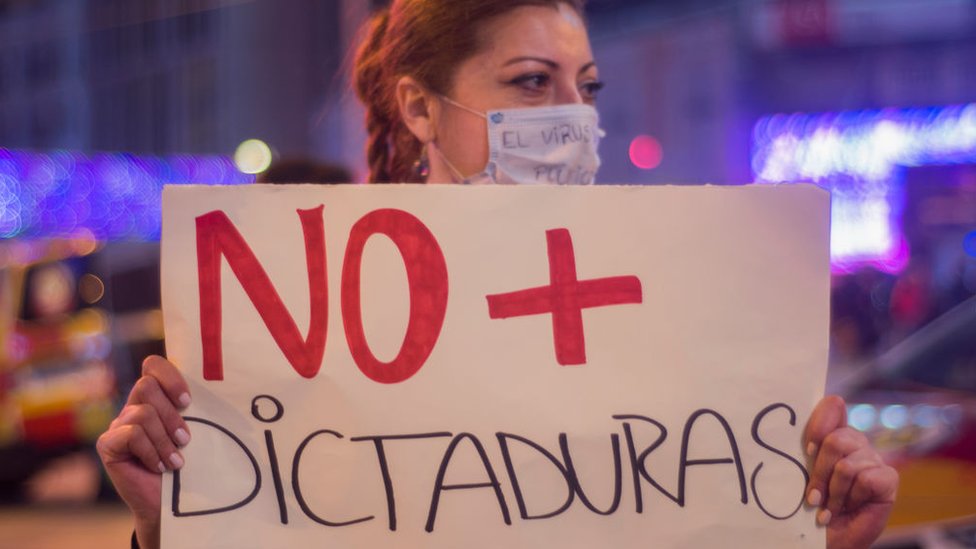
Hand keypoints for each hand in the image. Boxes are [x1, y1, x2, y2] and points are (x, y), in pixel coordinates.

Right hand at [97, 356, 190, 548]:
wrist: (169, 503)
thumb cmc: (187, 465)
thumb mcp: (195, 432)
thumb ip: (195, 410)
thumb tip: (219, 387)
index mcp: (155, 398)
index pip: (153, 366)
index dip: (169, 376)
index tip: (188, 401)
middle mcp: (133, 406)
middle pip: (146, 385)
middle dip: (171, 414)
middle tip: (186, 439)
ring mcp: (118, 424)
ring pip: (143, 413)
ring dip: (164, 439)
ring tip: (176, 461)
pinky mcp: (108, 444)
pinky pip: (131, 435)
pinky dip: (150, 451)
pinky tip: (159, 467)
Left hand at [804, 395, 898, 548]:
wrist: (825, 538)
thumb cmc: (810, 505)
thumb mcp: (799, 472)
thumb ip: (804, 445)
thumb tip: (797, 417)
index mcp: (832, 433)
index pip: (833, 406)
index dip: (819, 424)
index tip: (807, 450)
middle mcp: (855, 442)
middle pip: (836, 440)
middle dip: (819, 473)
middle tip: (813, 497)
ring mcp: (873, 459)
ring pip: (848, 465)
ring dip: (834, 493)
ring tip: (829, 507)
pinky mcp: (889, 479)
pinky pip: (867, 479)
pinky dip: (852, 498)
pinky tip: (848, 508)